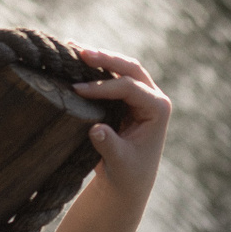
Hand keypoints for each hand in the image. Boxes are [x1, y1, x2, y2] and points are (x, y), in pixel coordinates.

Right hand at [69, 48, 170, 205]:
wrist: (127, 182)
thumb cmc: (127, 175)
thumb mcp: (119, 164)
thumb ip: (110, 147)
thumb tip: (97, 130)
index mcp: (158, 110)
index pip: (130, 88)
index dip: (103, 86)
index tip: (77, 90)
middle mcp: (153, 98)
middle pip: (131, 68)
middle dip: (106, 59)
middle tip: (80, 53)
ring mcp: (141, 94)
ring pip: (121, 67)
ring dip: (99, 58)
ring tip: (72, 48)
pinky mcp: (127, 96)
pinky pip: (112, 75)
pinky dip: (95, 67)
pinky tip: (74, 59)